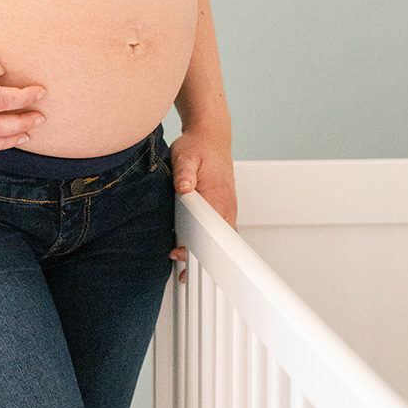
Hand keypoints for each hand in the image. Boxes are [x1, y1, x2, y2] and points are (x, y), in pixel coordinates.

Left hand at [168, 127, 236, 281]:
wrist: (211, 137)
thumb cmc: (198, 147)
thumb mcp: (185, 156)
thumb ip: (184, 172)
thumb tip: (183, 187)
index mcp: (218, 197)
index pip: (212, 231)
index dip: (196, 246)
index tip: (180, 253)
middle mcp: (226, 205)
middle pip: (220, 241)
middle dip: (202, 259)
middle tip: (183, 271)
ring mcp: (227, 207)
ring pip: (221, 238)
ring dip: (207, 253)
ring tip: (187, 269)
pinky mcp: (223, 207)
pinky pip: (219, 230)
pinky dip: (209, 242)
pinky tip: (195, 248)